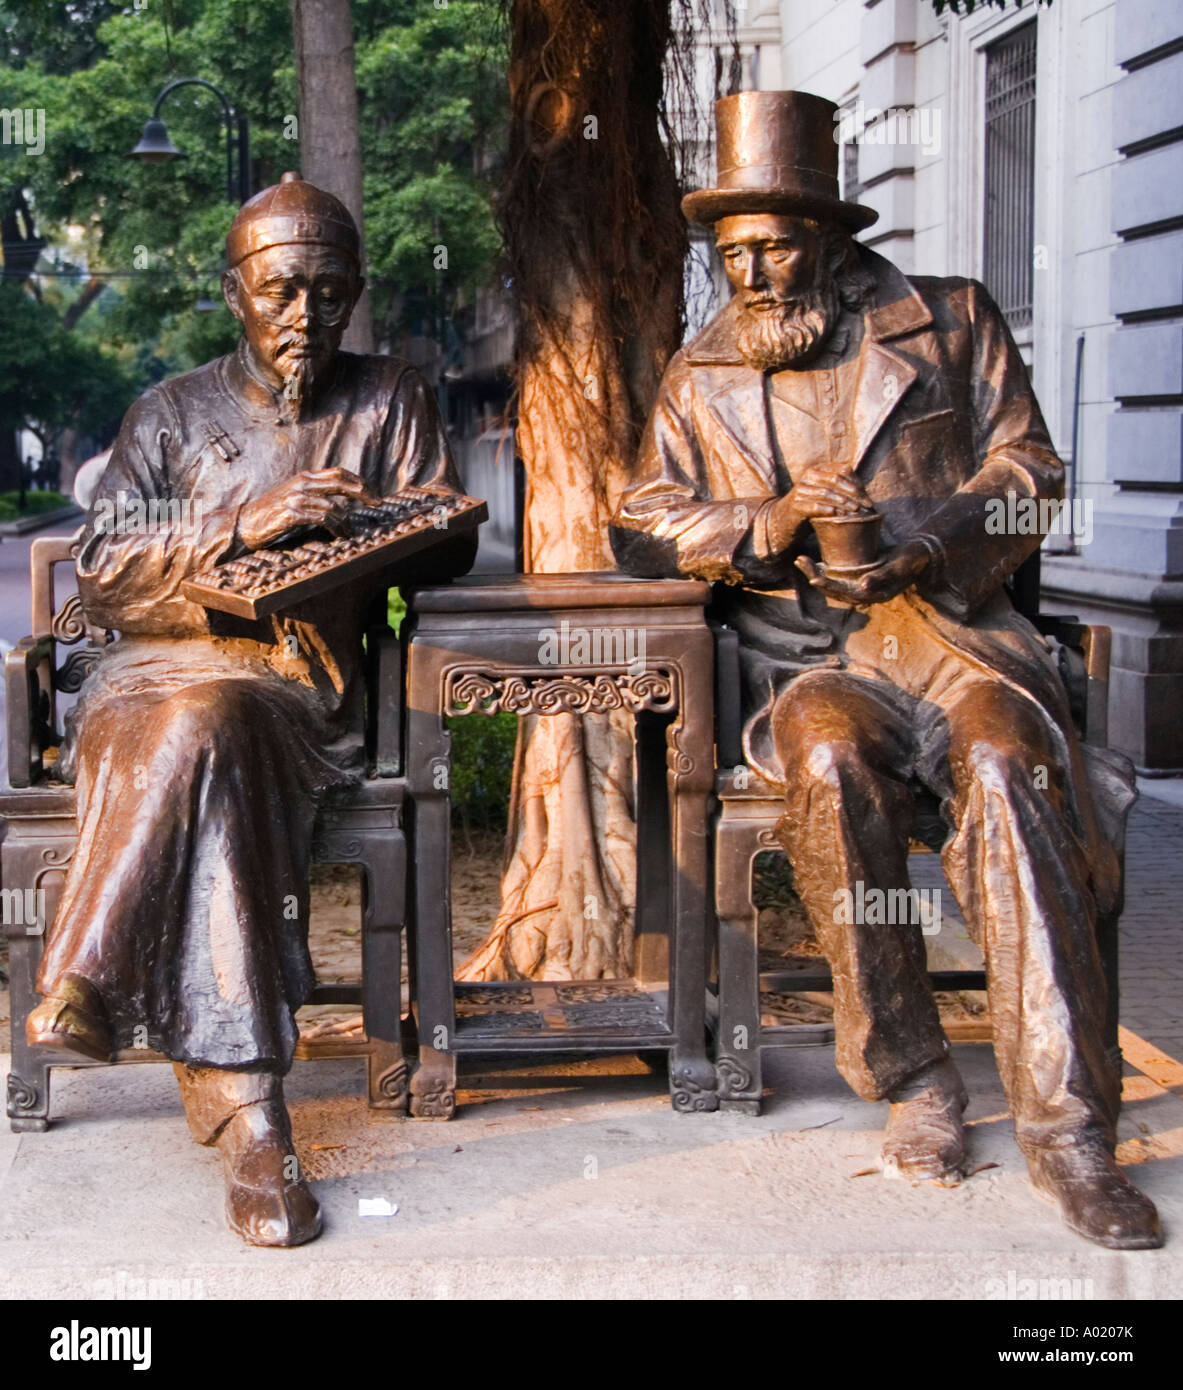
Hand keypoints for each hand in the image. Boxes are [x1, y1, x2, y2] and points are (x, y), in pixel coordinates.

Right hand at [236, 468, 380, 549]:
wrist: (244, 524)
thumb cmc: (272, 514)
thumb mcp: (294, 497)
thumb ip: (314, 494)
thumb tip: (342, 503)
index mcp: (304, 477)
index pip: (338, 472)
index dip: (358, 481)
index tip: (373, 493)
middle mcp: (301, 483)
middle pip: (340, 482)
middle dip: (362, 492)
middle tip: (376, 503)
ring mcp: (296, 497)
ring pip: (334, 505)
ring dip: (347, 521)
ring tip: (350, 532)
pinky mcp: (291, 513)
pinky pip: (322, 519)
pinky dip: (335, 528)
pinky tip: (339, 535)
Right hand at [768, 466, 871, 551]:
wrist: (786, 519)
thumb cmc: (812, 505)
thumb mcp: (826, 493)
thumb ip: (841, 489)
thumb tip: (866, 495)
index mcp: (818, 469)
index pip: (842, 470)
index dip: (857, 483)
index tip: (867, 498)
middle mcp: (808, 476)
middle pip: (835, 480)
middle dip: (852, 493)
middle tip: (865, 506)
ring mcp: (800, 489)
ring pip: (826, 493)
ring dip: (843, 502)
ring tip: (855, 511)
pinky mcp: (795, 504)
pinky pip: (814, 505)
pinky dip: (827, 509)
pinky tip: (838, 514)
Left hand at [795, 540, 931, 606]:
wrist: (923, 554)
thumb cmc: (912, 559)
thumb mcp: (899, 566)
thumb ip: (882, 577)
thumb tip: (862, 586)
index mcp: (873, 595)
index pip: (845, 594)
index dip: (828, 586)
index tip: (812, 578)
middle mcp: (864, 592)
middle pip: (833, 589)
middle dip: (814, 576)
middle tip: (799, 561)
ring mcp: (860, 584)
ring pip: (833, 582)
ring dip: (815, 572)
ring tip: (800, 559)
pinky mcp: (859, 575)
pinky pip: (837, 575)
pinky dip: (825, 567)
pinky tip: (814, 558)